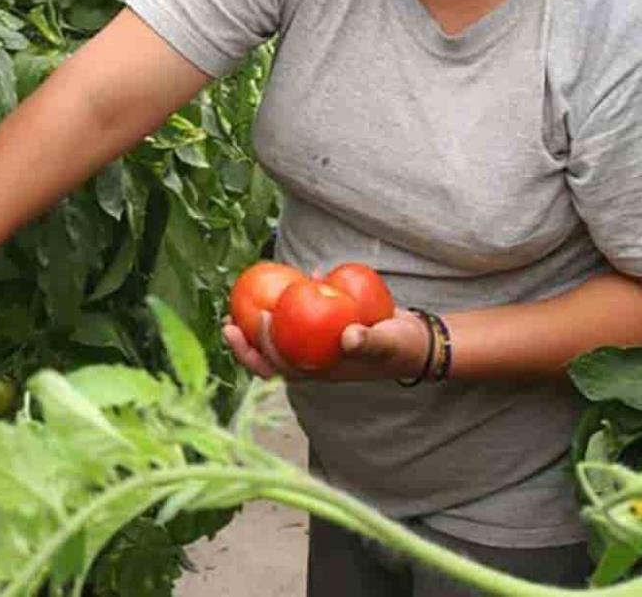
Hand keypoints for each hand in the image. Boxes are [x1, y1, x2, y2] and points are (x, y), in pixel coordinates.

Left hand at [222, 307, 430, 382]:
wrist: (415, 340)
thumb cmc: (400, 347)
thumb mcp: (386, 344)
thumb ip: (368, 341)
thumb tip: (348, 338)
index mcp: (319, 371)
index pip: (280, 367)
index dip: (262, 350)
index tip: (257, 320)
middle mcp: (311, 359)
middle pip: (269, 357)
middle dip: (244, 345)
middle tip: (226, 322)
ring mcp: (315, 342)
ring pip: (279, 335)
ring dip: (259, 323)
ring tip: (240, 298)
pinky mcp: (323, 324)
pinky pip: (302, 310)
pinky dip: (298, 293)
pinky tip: (303, 271)